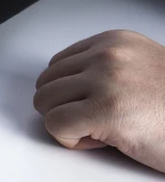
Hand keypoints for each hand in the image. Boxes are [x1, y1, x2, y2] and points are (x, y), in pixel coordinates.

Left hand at [34, 30, 164, 172]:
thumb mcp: (137, 69)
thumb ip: (100, 70)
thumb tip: (59, 87)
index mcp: (114, 41)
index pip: (57, 66)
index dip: (70, 93)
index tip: (96, 105)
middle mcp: (107, 54)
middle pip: (45, 85)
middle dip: (65, 108)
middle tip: (98, 121)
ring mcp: (105, 79)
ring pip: (44, 103)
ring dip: (67, 123)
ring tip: (102, 129)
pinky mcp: (103, 108)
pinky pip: (55, 125)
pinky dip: (71, 140)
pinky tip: (102, 140)